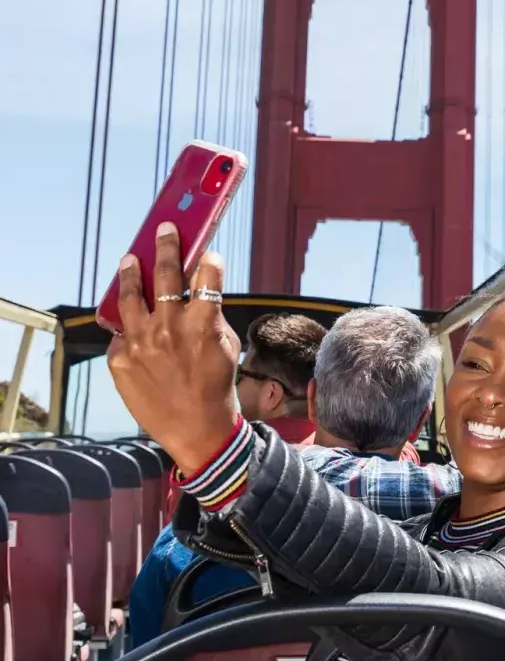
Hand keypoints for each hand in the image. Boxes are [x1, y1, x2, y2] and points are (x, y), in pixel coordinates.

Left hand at [106, 224, 239, 474]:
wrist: (196, 430)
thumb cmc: (217, 386)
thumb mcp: (227, 346)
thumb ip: (211, 316)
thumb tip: (200, 292)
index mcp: (202, 322)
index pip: (206, 275)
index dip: (209, 261)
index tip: (207, 253)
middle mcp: (169, 327)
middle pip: (164, 273)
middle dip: (166, 246)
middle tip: (164, 230)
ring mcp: (141, 343)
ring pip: (129, 297)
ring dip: (130, 273)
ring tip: (129, 259)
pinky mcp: (120, 360)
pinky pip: (122, 334)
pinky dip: (128, 328)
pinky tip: (131, 324)